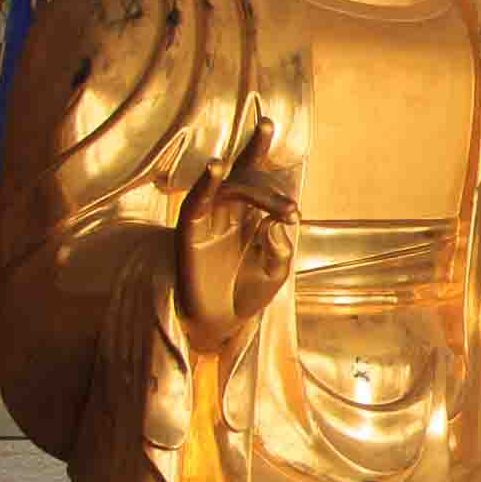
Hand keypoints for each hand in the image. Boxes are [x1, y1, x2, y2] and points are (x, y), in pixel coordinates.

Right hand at [174, 162, 296, 350]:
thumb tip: (273, 224)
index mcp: (250, 214)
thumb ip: (280, 251)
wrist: (220, 323)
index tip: (283, 178)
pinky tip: (215, 167)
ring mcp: (209, 220)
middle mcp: (228, 211)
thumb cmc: (248, 294)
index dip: (263, 159)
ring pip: (223, 189)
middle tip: (290, 212)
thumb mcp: (274, 274)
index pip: (256, 177)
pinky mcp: (190, 233)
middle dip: (268, 191)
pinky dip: (205, 185)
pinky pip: (195, 204)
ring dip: (238, 181)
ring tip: (234, 165)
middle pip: (244, 181)